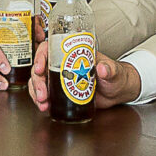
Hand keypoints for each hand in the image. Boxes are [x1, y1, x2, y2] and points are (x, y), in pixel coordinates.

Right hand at [26, 42, 142, 114]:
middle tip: (42, 94)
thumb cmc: (116, 76)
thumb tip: (103, 69)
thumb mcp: (114, 71)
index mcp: (73, 53)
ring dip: (36, 92)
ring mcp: (61, 78)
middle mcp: (63, 64)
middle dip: (38, 81)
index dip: (40, 56)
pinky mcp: (62, 92)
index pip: (50, 49)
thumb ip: (110, 69)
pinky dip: (42, 100)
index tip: (39, 69)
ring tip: (43, 103)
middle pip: (41, 68)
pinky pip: (46, 93)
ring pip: (40, 81)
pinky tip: (44, 106)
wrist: (118, 92)